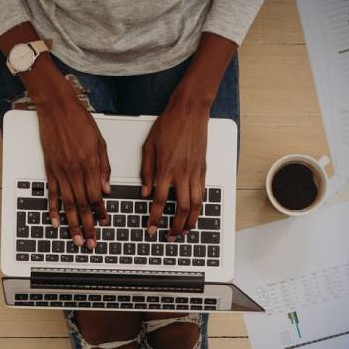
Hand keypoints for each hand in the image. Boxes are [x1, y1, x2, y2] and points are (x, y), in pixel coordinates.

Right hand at [32, 74, 110, 247]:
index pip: (97, 196)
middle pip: (83, 205)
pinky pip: (51, 194)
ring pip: (68, 204)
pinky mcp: (49, 169)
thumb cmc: (80, 121)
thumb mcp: (100, 142)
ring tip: (76, 239)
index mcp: (90, 165)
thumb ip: (104, 167)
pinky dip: (53, 210)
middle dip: (88, 226)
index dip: (100, 212)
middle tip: (91, 242)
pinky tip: (56, 222)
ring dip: (73, 224)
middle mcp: (75, 171)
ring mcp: (60, 172)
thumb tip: (106, 189)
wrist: (57, 108)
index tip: (104, 223)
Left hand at [142, 93, 210, 241]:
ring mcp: (195, 172)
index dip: (154, 218)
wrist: (189, 112)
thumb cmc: (168, 125)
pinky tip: (194, 212)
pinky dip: (199, 206)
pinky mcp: (203, 168)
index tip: (151, 228)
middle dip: (176, 226)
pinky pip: (202, 192)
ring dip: (190, 220)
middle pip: (180, 208)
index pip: (158, 201)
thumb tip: (144, 192)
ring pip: (195, 204)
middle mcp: (182, 173)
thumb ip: (146, 171)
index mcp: (165, 169)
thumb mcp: (149, 146)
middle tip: (170, 236)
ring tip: (185, 230)